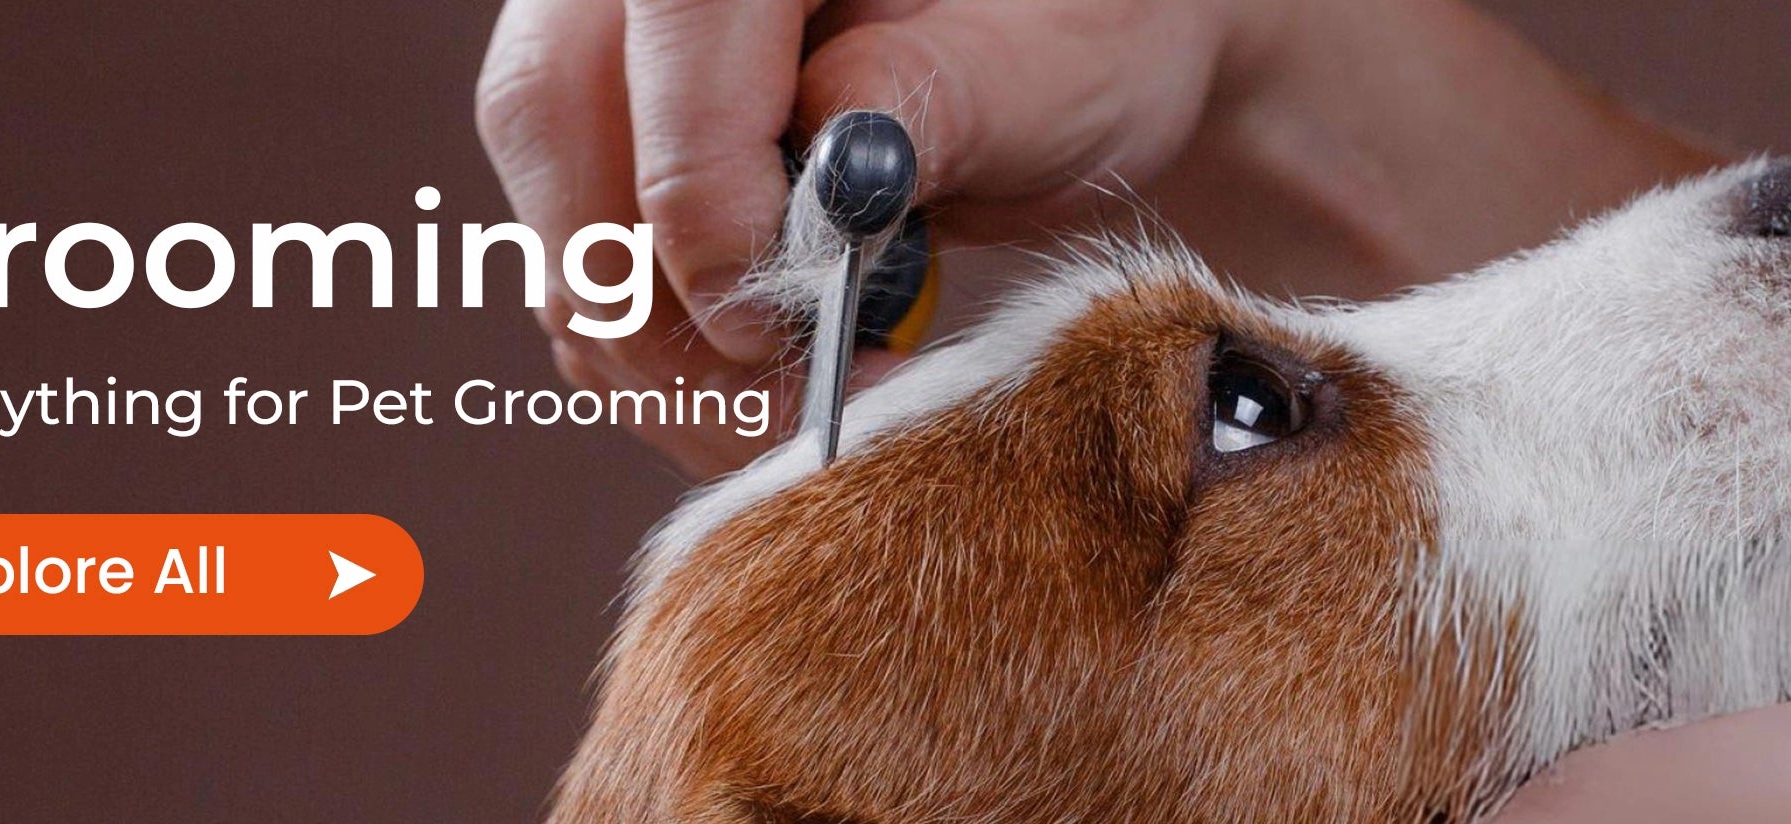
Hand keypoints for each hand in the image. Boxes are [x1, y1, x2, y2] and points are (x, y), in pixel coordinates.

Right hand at [475, 0, 1715, 477]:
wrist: (1240, 34)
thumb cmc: (1202, 11)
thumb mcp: (1115, 39)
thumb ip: (940, 90)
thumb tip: (804, 194)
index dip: (692, 155)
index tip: (780, 299)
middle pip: (549, 94)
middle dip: (646, 259)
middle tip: (776, 386)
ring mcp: (693, 34)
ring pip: (553, 188)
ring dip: (647, 323)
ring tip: (793, 407)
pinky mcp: (699, 132)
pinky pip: (606, 249)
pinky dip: (672, 342)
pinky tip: (787, 391)